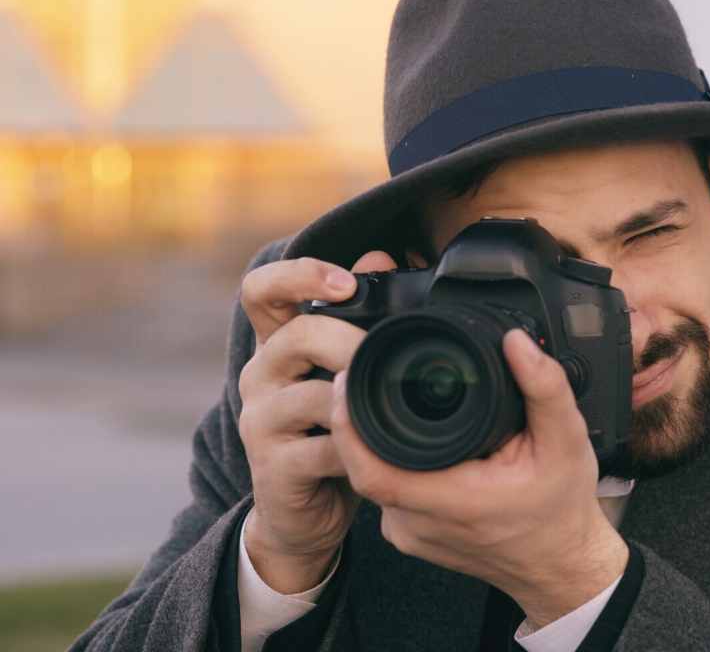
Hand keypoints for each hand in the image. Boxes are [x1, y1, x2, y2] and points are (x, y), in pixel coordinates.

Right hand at [236, 249, 396, 592]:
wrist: (305, 512)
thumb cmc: (333, 430)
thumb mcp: (347, 372)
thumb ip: (361, 316)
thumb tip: (382, 256)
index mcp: (277, 344)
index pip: (260, 290)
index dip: (299, 275)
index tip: (347, 282)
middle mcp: (259, 375)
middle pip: (297, 335)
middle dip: (350, 340)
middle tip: (385, 355)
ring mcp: (260, 421)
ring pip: (311, 395)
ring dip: (359, 399)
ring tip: (389, 407)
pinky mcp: (273, 466)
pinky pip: (323, 449)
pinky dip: (358, 448)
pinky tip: (380, 451)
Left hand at [330, 328, 628, 628]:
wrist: (560, 563)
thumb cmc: (561, 508)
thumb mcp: (567, 439)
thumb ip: (544, 387)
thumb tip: (516, 343)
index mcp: (453, 500)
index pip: (372, 469)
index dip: (348, 427)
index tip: (347, 382)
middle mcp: (421, 523)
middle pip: (365, 466)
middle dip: (361, 418)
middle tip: (368, 374)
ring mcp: (412, 535)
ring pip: (374, 478)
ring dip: (377, 441)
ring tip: (391, 402)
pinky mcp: (411, 537)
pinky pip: (386, 494)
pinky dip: (391, 463)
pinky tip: (413, 441)